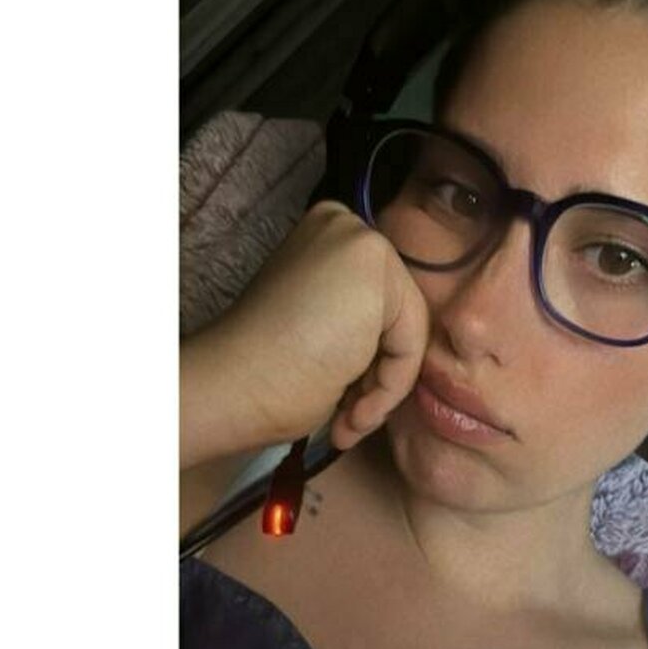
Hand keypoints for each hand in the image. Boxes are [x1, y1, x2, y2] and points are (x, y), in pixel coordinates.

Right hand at [182, 200, 428, 464]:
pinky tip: (351, 413)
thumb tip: (394, 348)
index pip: (382, 310)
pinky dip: (387, 390)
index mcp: (325, 239)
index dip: (368, 365)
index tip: (344, 405)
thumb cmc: (267, 374)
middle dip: (376, 378)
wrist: (237, 386)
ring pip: (408, 333)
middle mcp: (344, 226)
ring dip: (378, 392)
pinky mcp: (373, 262)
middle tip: (347, 418)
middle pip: (399, 318)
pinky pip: (410, 344)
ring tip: (346, 423)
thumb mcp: (323, 332)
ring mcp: (358, 239)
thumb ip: (360, 321)